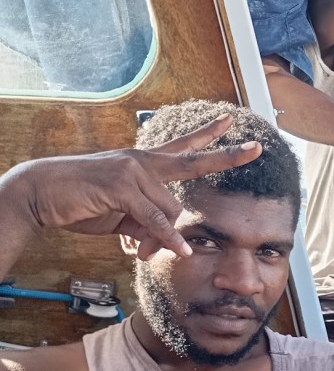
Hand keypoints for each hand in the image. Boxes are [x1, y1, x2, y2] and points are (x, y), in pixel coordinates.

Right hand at [7, 114, 260, 260]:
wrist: (40, 194)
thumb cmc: (80, 203)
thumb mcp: (121, 215)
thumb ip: (147, 222)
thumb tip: (169, 241)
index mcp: (144, 163)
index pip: (182, 145)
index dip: (207, 134)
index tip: (230, 121)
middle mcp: (143, 161)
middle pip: (194, 160)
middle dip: (228, 155)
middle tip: (257, 148)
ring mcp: (133, 171)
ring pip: (170, 209)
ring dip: (158, 236)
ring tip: (135, 246)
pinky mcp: (121, 187)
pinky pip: (156, 218)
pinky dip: (167, 238)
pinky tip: (179, 249)